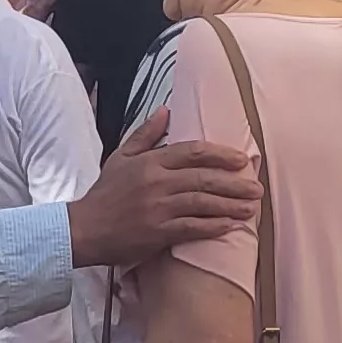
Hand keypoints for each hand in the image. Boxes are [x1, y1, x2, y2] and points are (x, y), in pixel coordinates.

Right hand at [70, 109, 262, 267]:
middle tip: (256, 188)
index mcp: (150, 161)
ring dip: (230, 205)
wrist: (84, 228)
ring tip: (251, 208)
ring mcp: (158, 208)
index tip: (241, 160)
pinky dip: (214, 226)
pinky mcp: (157, 232)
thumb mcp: (121, 156)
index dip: (220, 154)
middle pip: (204, 178)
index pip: (192, 151)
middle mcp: (157, 182)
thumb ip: (146, 133)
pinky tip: (230, 226)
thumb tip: (166, 110)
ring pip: (202, 202)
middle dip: (234, 183)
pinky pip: (192, 227)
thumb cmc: (105, 193)